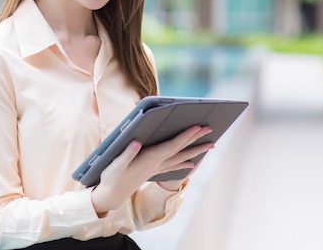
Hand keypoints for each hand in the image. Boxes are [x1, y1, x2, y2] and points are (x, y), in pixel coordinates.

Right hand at [90, 125, 212, 214]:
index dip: (186, 136)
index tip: (198, 127)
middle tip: (210, 129)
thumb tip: (136, 142)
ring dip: (196, 151)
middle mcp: (157, 163)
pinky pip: (173, 166)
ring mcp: (157, 168)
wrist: (111, 196)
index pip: (173, 145)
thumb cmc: (112, 178)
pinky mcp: (154, 171)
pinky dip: (184, 164)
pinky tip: (192, 164)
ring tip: (211, 145)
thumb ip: (127, 153)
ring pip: (181, 158)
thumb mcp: (115, 165)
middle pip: (181, 149)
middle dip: (196, 139)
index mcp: (150, 158)